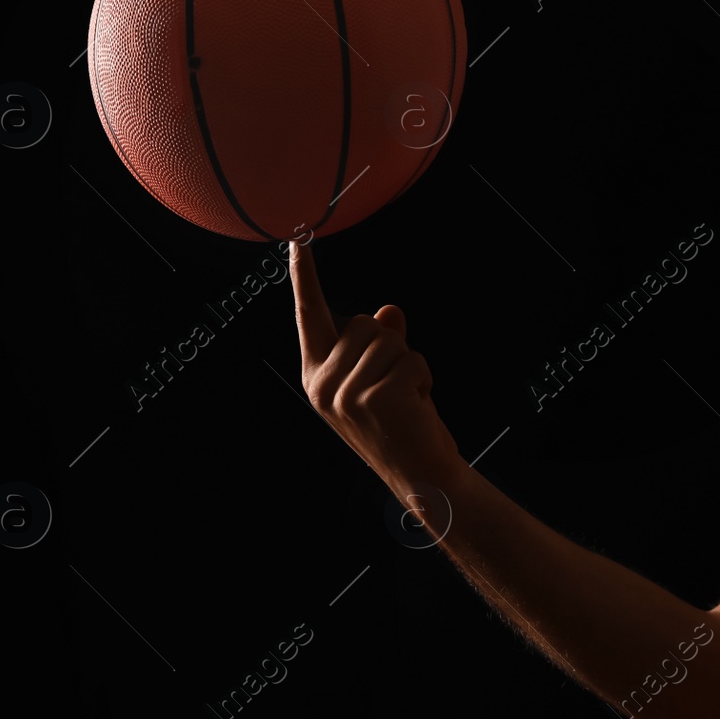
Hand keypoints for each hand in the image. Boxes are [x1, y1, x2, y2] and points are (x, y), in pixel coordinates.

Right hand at [289, 240, 463, 490]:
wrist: (421, 476)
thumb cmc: (401, 426)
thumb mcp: (382, 378)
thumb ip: (380, 342)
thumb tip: (389, 310)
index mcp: (317, 376)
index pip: (310, 316)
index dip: (305, 277)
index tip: (296, 241)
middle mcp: (323, 383)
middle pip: (364, 323)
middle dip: (390, 346)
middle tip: (395, 387)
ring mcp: (345, 392)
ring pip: (389, 339)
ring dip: (409, 363)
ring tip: (406, 399)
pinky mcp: (374, 397)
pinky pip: (410, 359)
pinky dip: (423, 377)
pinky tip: (417, 406)